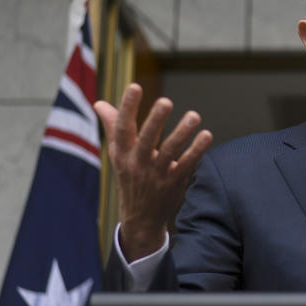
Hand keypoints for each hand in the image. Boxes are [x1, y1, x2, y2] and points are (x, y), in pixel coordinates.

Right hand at [93, 83, 212, 260]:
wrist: (140, 218)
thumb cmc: (130, 177)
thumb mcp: (118, 154)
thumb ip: (112, 126)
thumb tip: (99, 103)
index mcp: (122, 152)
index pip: (122, 127)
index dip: (128, 107)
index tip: (134, 87)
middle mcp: (137, 162)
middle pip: (146, 139)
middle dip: (155, 120)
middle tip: (166, 101)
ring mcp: (156, 174)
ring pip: (170, 151)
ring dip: (182, 133)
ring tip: (195, 116)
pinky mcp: (173, 182)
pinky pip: (186, 164)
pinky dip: (196, 151)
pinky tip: (207, 135)